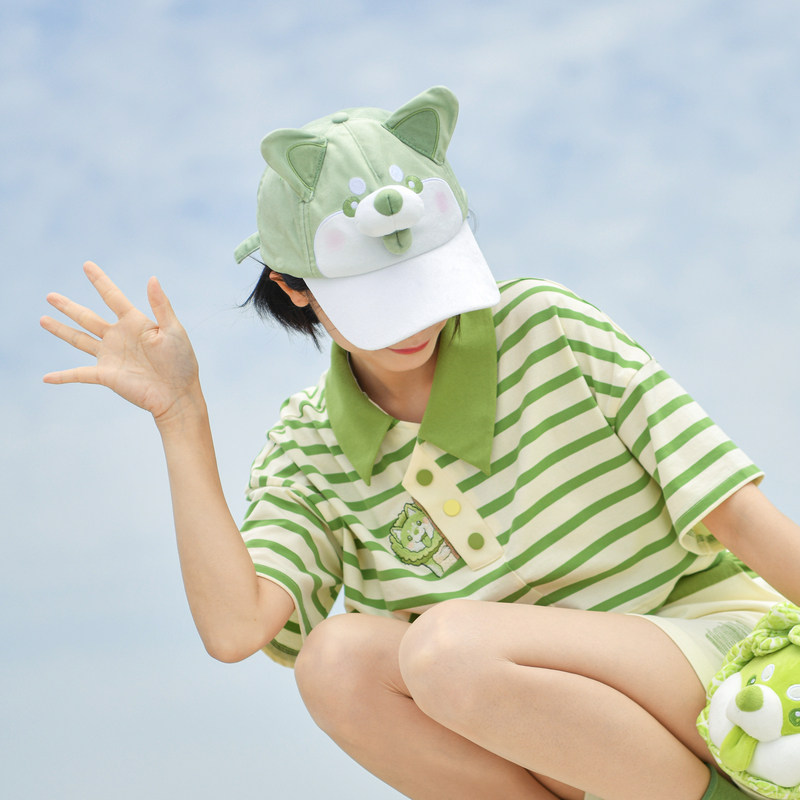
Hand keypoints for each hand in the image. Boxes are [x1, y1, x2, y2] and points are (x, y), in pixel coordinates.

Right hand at [41, 261, 201, 424]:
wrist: (178, 394)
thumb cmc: (182, 362)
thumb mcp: (174, 330)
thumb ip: (161, 305)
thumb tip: (152, 278)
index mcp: (135, 322)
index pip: (113, 297)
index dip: (100, 281)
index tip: (86, 265)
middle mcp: (118, 337)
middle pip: (87, 317)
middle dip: (68, 307)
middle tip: (50, 296)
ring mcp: (110, 356)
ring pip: (79, 339)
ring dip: (60, 330)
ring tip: (43, 318)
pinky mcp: (106, 375)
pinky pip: (79, 374)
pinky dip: (62, 376)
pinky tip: (46, 378)